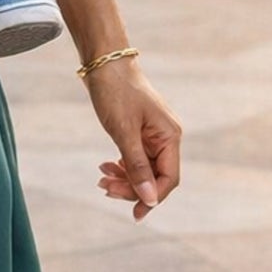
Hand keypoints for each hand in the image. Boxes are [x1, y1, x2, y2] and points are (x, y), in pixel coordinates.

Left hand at [85, 59, 181, 221]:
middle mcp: (166, 136)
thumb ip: (137, 166)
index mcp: (170, 136)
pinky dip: (122, 164)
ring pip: (144, 168)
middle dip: (132, 187)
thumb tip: (149, 200)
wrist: (104, 59)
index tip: (134, 213)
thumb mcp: (123, 130)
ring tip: (101, 179)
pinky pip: (136, 156)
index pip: (168, 179)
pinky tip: (106, 166)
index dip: (152, 198)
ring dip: (125, 177)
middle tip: (104, 187)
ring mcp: (153, 133)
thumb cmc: (115, 90)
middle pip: (155, 176)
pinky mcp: (139, 129)